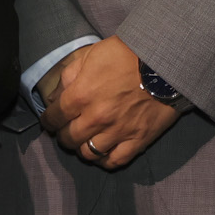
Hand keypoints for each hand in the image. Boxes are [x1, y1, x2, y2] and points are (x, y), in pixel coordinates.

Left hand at [38, 37, 183, 172]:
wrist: (165, 61)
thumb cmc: (127, 53)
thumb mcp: (91, 54)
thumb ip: (70, 75)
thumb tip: (55, 95)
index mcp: (81, 95)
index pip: (54, 117)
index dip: (49, 121)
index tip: (50, 121)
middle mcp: (96, 118)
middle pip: (69, 138)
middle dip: (63, 135)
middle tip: (66, 131)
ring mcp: (118, 132)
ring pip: (88, 153)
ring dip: (81, 149)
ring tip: (84, 142)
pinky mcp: (138, 140)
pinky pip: (115, 161)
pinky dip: (105, 160)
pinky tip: (102, 154)